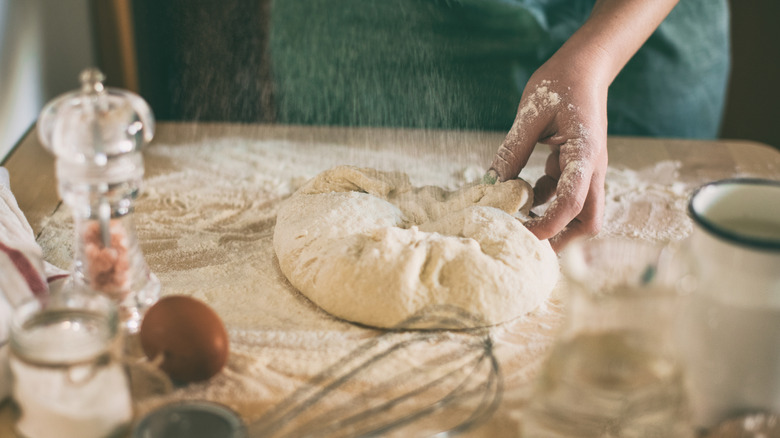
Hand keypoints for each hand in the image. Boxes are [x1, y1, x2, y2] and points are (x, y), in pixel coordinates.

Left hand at [489, 57, 608, 251]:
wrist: (584, 67)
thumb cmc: (560, 84)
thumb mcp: (530, 115)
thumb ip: (512, 150)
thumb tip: (490, 184)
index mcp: (585, 153)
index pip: (573, 202)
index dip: (549, 225)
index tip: (522, 235)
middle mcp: (592, 167)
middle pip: (588, 221)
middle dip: (561, 238)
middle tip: (525, 240)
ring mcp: (586, 169)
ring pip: (578, 211)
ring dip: (551, 219)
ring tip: (516, 218)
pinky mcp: (576, 167)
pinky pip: (564, 194)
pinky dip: (545, 200)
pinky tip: (521, 192)